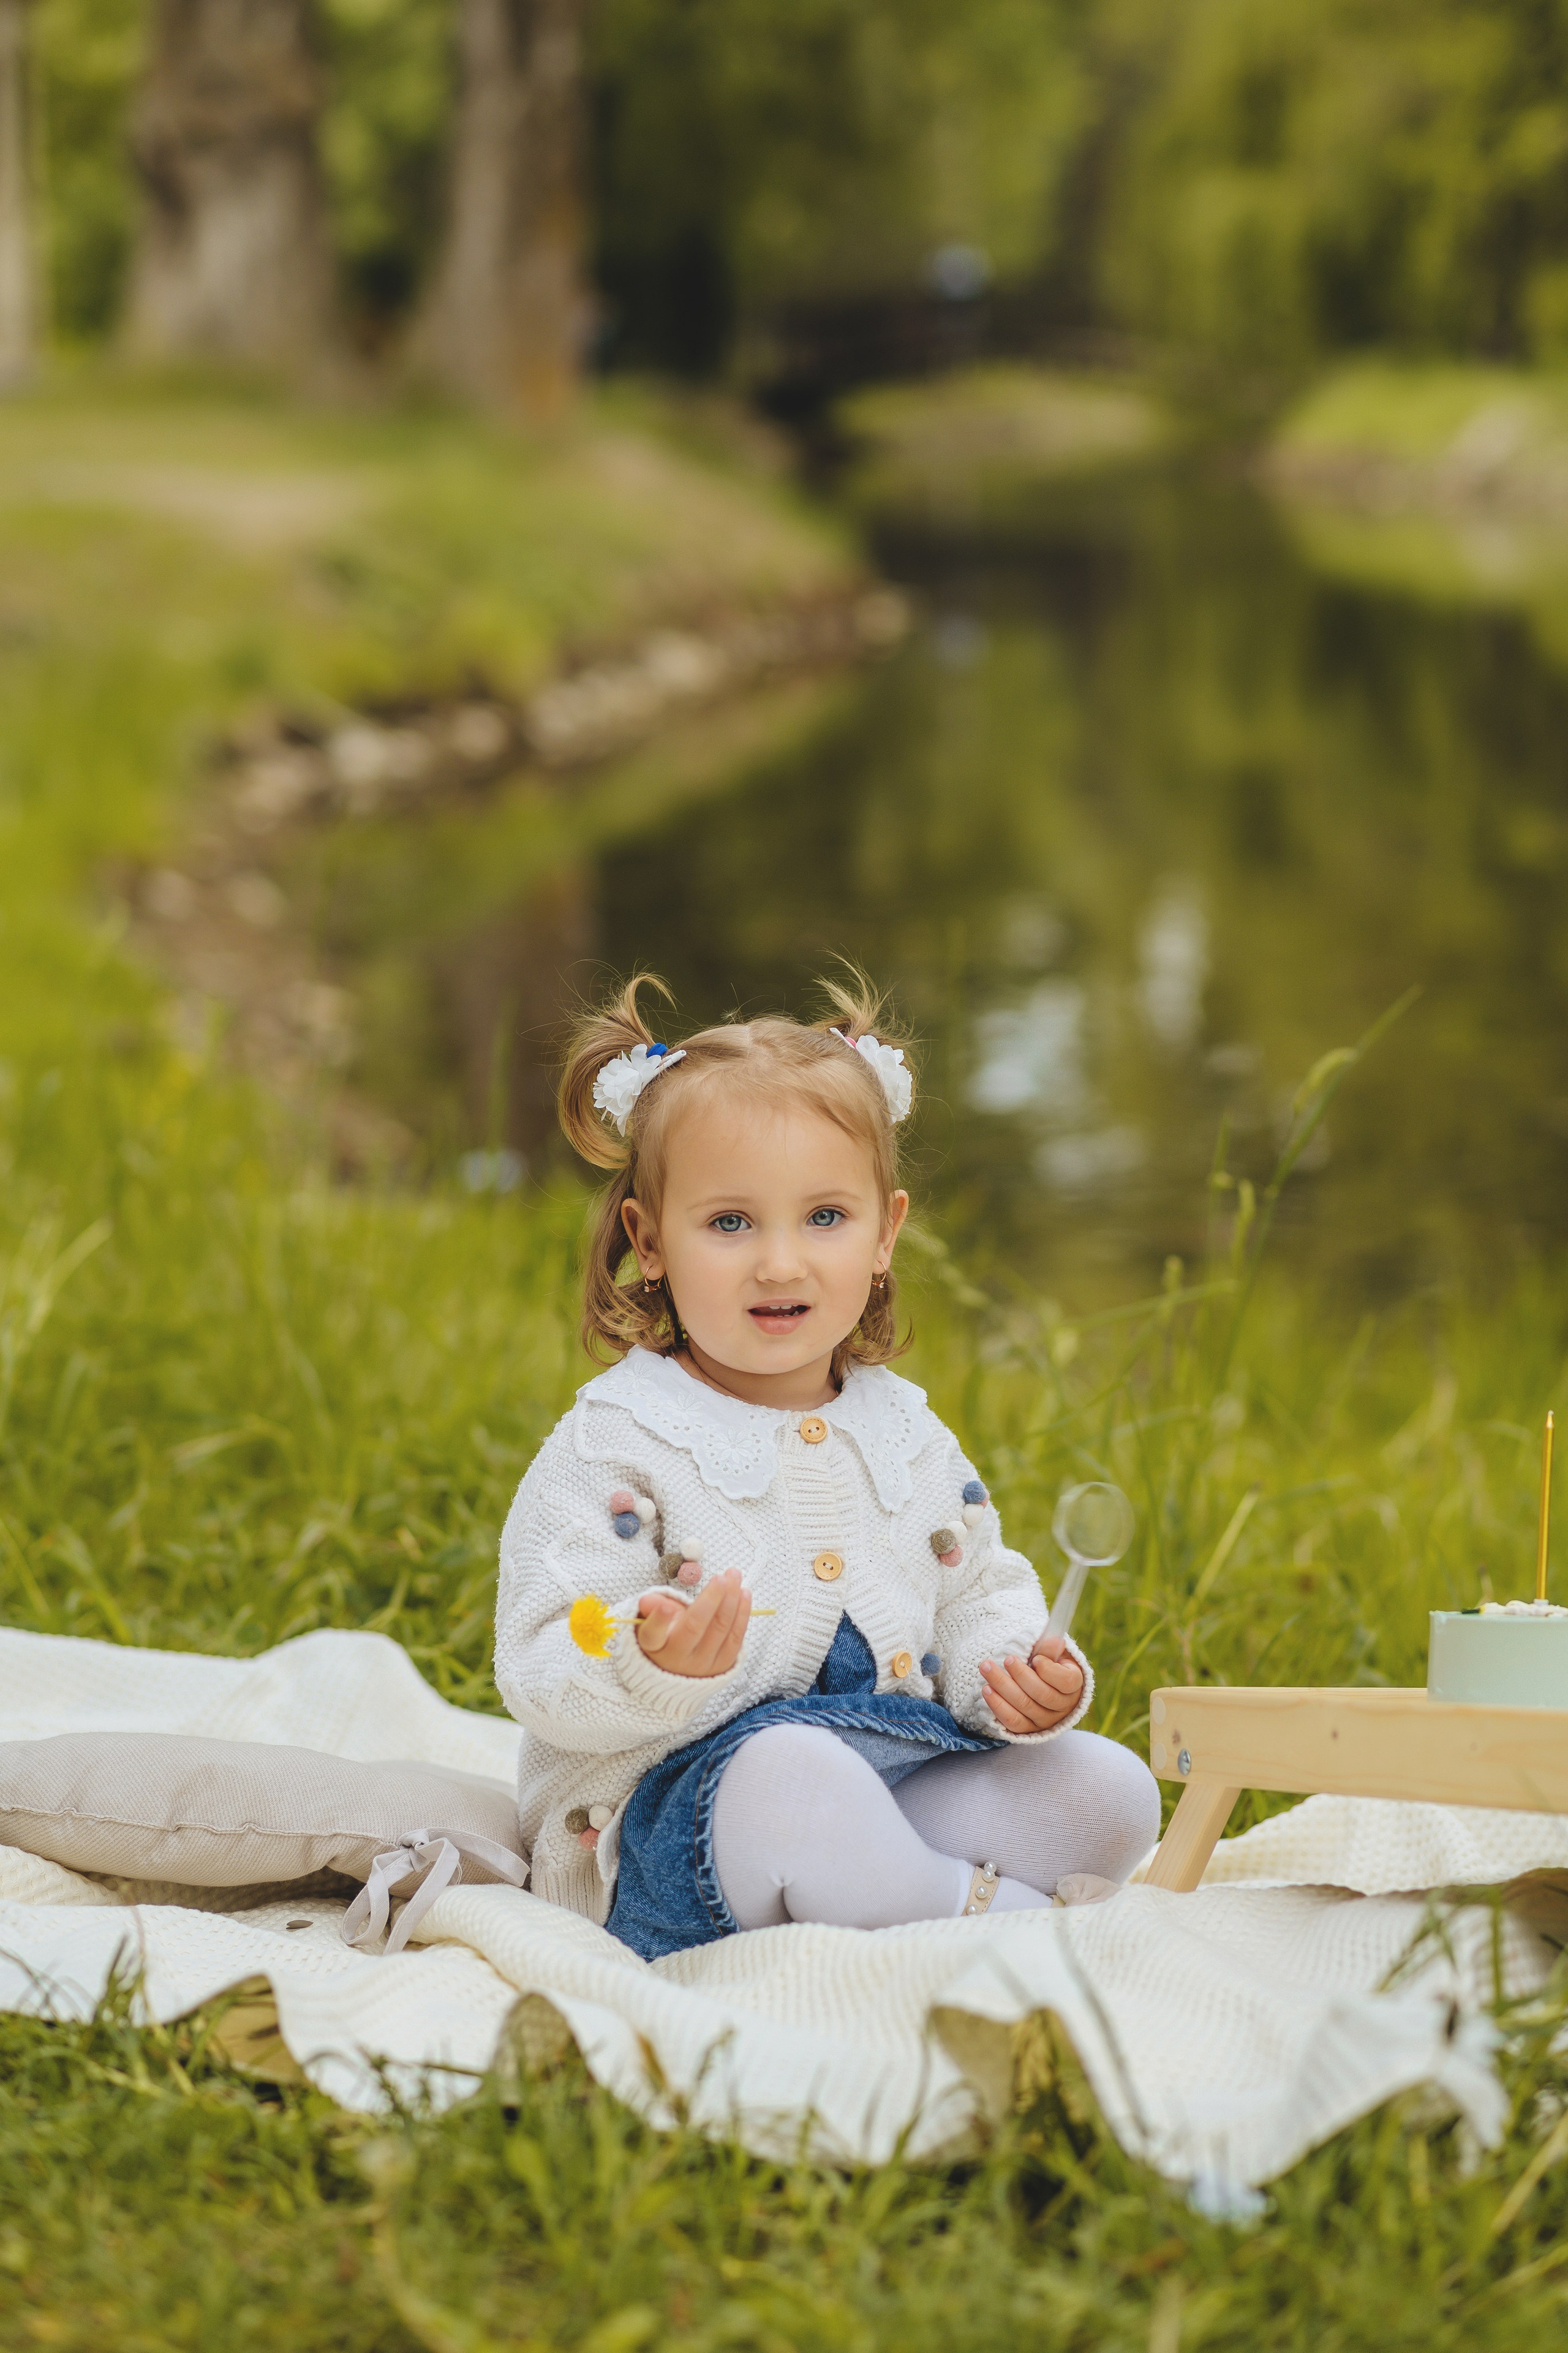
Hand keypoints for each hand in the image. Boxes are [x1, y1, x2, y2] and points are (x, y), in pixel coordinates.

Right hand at [635, 1567, 751, 1677]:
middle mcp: (677, 1659)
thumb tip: (649, 1601)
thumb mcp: (651, 1623)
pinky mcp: (722, 1666)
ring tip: (734, 1576)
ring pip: (720, 1629)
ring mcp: (701, 1664)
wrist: (681, 1671)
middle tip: (721, 1577)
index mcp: (654, 1646)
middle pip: (695, 1627)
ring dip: (731, 1600)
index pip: (653, 1635)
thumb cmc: (666, 1638)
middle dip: (711, 1599)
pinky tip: (744, 1594)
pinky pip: (736, 1638)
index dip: (659, 1622)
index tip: (665, 1607)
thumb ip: (652, 1608)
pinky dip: (742, 1614)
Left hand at [979, 1632, 1083, 1733]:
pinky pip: (1013, 1721)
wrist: (1038, 1684)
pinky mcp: (1028, 1728)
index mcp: (1073, 1686)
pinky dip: (998, 1706)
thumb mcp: (1052, 1654)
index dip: (1049, 1670)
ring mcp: (1045, 1720)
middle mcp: (1062, 1707)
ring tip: (987, 1669)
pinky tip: (987, 1690)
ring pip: (1024, 1706)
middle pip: (1042, 1694)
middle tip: (1006, 1659)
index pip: (1066, 1682)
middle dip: (1021, 1675)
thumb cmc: (1047, 1664)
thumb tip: (1056, 1641)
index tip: (1035, 1658)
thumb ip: (1051, 1649)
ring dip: (1003, 1686)